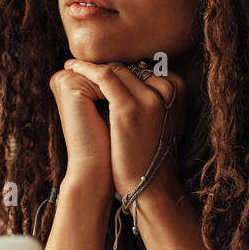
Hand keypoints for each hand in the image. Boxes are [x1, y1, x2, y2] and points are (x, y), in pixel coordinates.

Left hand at [62, 59, 187, 201]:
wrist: (148, 183)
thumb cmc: (147, 153)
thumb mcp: (158, 118)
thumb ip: (148, 96)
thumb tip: (124, 77)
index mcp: (176, 87)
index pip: (141, 67)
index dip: (116, 68)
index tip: (96, 68)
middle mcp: (167, 87)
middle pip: (128, 67)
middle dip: (103, 67)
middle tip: (79, 66)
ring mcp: (149, 97)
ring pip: (115, 68)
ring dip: (91, 67)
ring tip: (72, 67)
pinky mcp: (129, 107)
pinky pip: (104, 76)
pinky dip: (85, 69)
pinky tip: (72, 68)